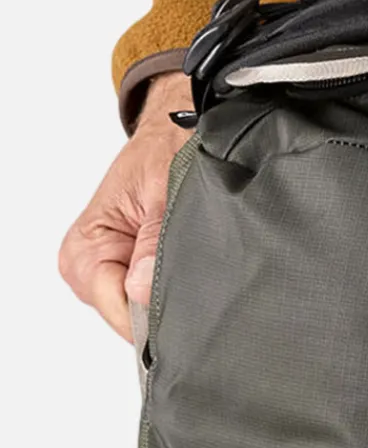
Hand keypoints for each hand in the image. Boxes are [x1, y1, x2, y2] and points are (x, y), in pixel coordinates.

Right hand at [59, 71, 194, 342]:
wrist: (171, 134)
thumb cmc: (163, 154)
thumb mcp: (165, 195)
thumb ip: (154, 244)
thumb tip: (141, 290)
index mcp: (87, 246)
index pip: (115, 304)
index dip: (151, 312)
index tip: (188, 305)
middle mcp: (89, 262)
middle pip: (126, 313)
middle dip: (162, 303)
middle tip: (200, 278)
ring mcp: (107, 268)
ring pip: (139, 308)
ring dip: (168, 292)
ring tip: (193, 259)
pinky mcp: (126, 266)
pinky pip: (148, 294)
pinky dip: (169, 285)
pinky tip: (185, 266)